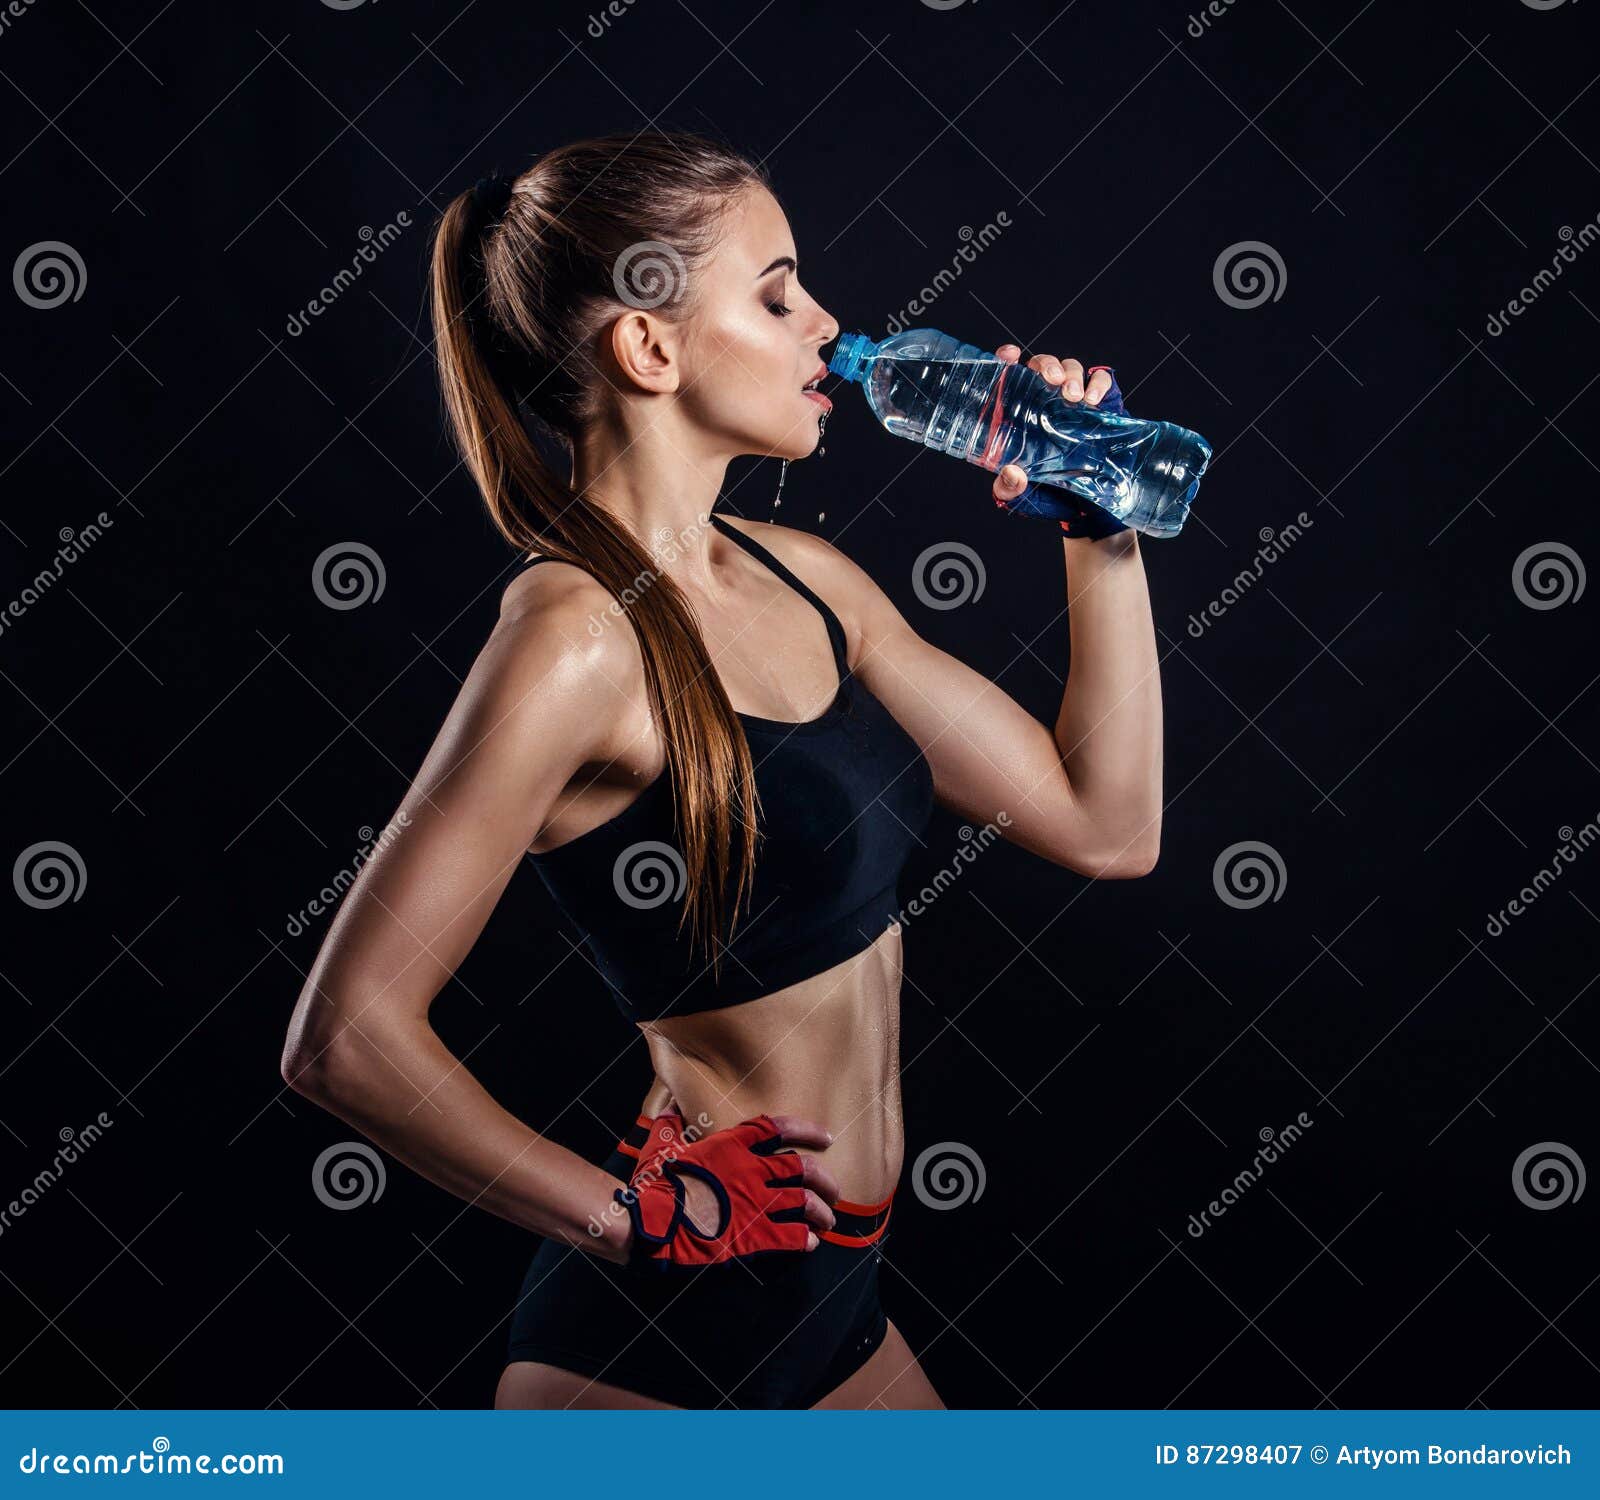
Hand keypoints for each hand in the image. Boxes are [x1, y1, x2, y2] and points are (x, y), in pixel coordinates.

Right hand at [615, 1110, 839, 1269]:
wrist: (650, 1223)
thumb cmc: (653, 1184)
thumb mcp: (661, 1145)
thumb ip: (671, 1125)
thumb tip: (670, 1107)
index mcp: (731, 1145)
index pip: (778, 1127)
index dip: (807, 1131)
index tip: (826, 1137)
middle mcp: (750, 1171)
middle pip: (803, 1169)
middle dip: (824, 1179)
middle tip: (833, 1190)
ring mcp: (755, 1203)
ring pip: (804, 1203)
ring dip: (821, 1212)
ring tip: (827, 1220)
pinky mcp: (753, 1236)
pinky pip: (792, 1236)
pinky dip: (806, 1239)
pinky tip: (811, 1242)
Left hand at [989, 346, 1129, 538]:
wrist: (1090, 506)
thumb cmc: (1050, 495)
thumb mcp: (1024, 495)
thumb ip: (1009, 489)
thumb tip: (1012, 474)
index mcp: (1019, 414)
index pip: (1008, 376)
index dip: (1005, 359)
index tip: (1009, 355)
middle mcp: (1045, 400)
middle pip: (1041, 364)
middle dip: (1047, 365)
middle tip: (1052, 381)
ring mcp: (1073, 400)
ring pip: (1070, 368)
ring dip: (1071, 375)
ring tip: (1074, 398)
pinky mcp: (1101, 404)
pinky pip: (1100, 380)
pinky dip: (1098, 383)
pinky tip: (1094, 400)